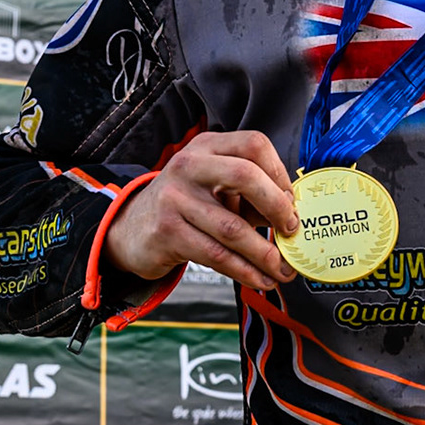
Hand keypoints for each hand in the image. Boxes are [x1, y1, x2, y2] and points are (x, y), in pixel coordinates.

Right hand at [104, 131, 299, 290]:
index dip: (280, 174)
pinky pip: (216, 255)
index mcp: (207, 146)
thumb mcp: (214, 187)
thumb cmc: (186, 205)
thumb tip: (292, 217)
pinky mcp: (167, 232)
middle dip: (277, 208)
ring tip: (282, 270)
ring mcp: (174, 198)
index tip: (291, 202)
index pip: (254, 144)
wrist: (132, 228)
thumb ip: (250, 194)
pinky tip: (260, 279)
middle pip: (246, 176)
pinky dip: (244, 271)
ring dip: (265, 254)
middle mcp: (189, 165)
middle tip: (291, 231)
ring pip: (233, 227)